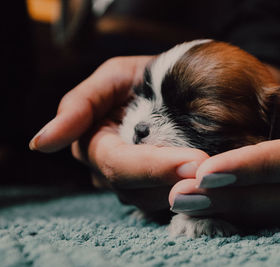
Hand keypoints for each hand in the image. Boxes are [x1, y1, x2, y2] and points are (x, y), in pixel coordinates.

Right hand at [29, 56, 207, 211]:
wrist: (180, 84)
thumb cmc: (147, 76)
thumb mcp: (114, 77)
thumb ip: (79, 105)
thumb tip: (40, 144)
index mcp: (95, 143)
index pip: (117, 165)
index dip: (153, 167)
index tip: (194, 162)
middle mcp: (111, 169)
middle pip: (137, 189)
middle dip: (177, 180)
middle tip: (214, 168)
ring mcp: (135, 182)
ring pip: (157, 200)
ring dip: (188, 189)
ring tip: (218, 171)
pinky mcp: (160, 188)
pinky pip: (174, 199)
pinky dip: (193, 191)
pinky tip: (212, 178)